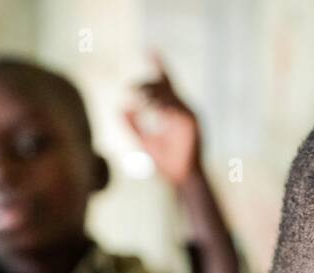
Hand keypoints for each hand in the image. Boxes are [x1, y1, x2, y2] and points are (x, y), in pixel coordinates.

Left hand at [123, 52, 201, 186]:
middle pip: (166, 87)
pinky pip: (177, 108)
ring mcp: (190, 116)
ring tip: (139, 97)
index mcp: (173, 111)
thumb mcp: (143, 141)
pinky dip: (163, 106)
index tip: (150, 50)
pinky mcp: (193, 123)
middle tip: (131, 89)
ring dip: (154, 94)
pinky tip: (151, 107)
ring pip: (171, 95)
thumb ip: (133, 124)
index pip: (165, 84)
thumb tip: (120, 106)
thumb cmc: (167, 164)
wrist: (182, 180)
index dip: (159, 66)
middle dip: (148, 86)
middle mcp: (183, 110)